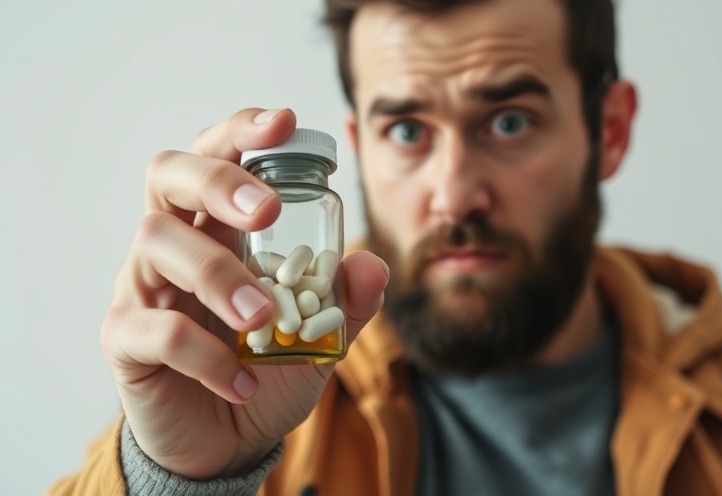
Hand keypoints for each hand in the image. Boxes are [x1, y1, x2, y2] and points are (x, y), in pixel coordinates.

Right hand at [100, 108, 387, 478]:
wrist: (226, 439)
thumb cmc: (266, 371)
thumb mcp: (320, 340)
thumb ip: (346, 304)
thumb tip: (372, 265)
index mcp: (220, 228)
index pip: (218, 157)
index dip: (243, 132)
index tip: (286, 122)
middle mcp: (175, 244)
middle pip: (168, 175)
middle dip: (217, 178)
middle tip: (266, 210)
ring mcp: (143, 287)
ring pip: (156, 242)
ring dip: (218, 275)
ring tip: (262, 318)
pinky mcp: (124, 338)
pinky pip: (156, 329)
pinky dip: (206, 355)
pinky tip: (241, 382)